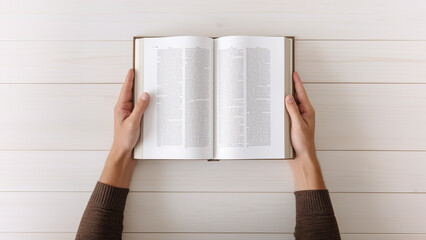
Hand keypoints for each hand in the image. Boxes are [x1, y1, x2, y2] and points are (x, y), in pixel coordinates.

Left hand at [111, 69, 149, 155]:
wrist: (123, 152)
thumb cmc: (124, 139)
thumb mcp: (133, 122)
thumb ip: (139, 108)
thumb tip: (145, 95)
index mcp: (121, 108)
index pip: (125, 90)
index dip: (129, 79)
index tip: (132, 70)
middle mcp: (124, 109)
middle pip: (130, 92)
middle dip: (134, 83)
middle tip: (139, 73)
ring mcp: (128, 114)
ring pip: (135, 99)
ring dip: (139, 92)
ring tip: (145, 84)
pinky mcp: (133, 119)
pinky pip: (138, 107)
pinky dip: (143, 102)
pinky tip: (147, 101)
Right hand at [285, 72, 324, 190]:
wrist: (302, 157)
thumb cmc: (303, 143)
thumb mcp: (297, 125)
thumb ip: (293, 110)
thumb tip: (289, 98)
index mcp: (308, 111)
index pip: (301, 93)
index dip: (297, 83)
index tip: (294, 73)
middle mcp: (303, 113)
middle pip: (296, 96)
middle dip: (290, 87)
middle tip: (284, 77)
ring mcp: (298, 118)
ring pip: (291, 104)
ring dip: (285, 97)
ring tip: (279, 89)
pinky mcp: (292, 123)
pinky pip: (287, 112)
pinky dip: (282, 107)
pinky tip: (277, 105)